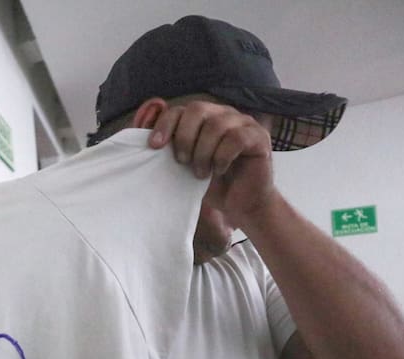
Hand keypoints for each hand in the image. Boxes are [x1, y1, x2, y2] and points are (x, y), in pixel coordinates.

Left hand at [146, 100, 275, 224]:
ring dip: (203, 152)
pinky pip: (236, 138)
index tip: (154, 146)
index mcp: (205, 118)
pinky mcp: (259, 137)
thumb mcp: (185, 168)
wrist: (241, 205)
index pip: (181, 109)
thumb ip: (171, 150)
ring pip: (217, 125)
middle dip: (184, 137)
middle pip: (198, 109)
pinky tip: (220, 170)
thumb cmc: (212, 185)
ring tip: (200, 173)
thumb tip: (145, 138)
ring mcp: (244, 123)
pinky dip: (223, 156)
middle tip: (182, 162)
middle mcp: (224, 115)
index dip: (165, 124)